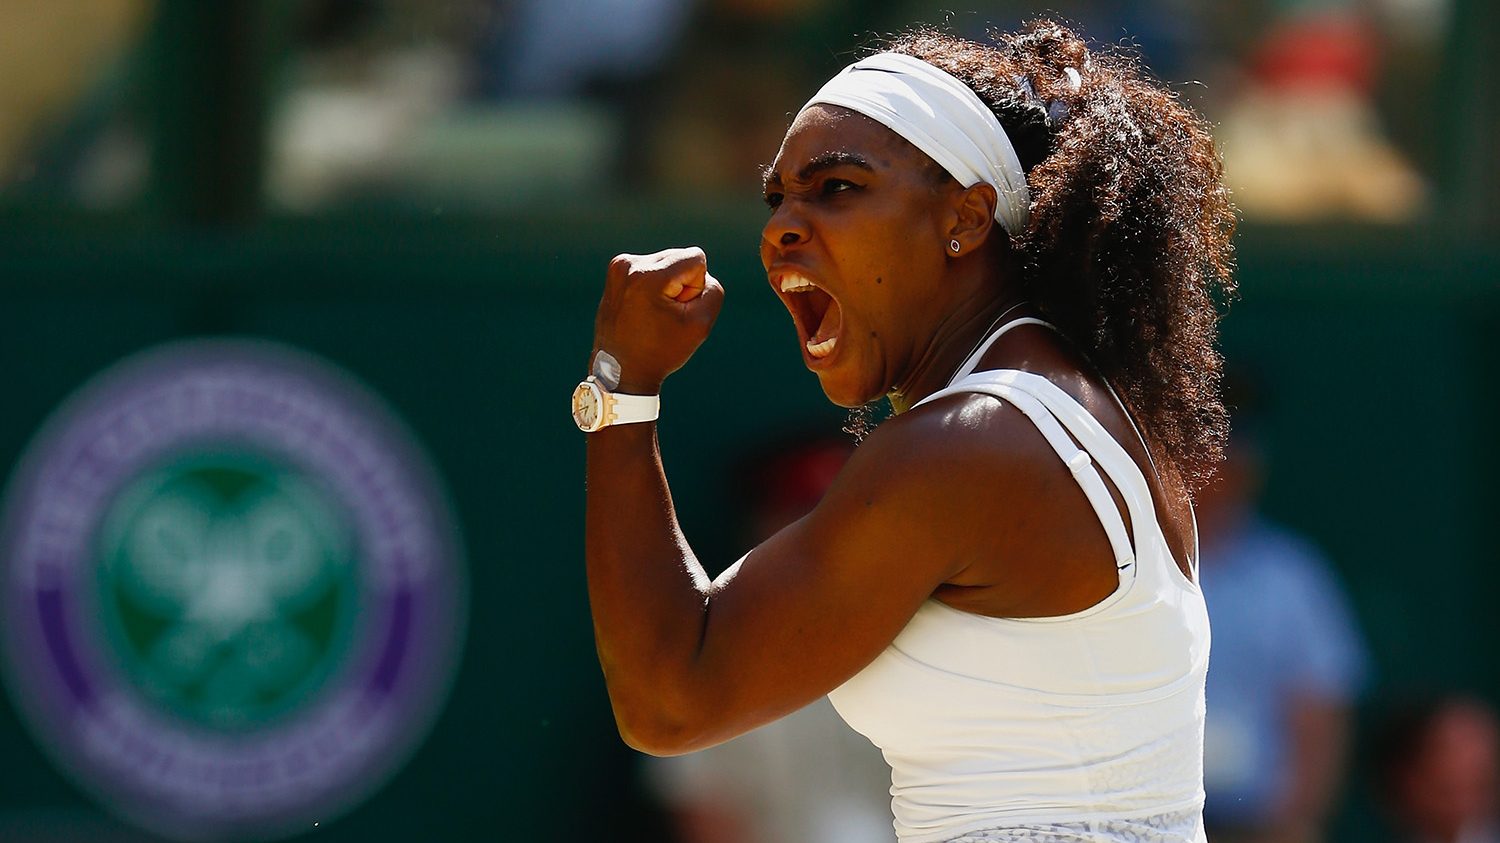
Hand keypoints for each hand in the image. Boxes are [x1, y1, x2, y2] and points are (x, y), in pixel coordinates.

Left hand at [593, 247, 724, 393]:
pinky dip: (653, 288)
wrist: (621, 371)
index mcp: (648, 275)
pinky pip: (650, 269)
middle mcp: (628, 264)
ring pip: (666, 263)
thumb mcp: (700, 324)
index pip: (695, 258)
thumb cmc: (661, 351)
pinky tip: (643, 311)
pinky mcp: (615, 273)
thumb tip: (700, 274)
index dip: (695, 287)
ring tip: (652, 315)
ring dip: (667, 287)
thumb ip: (713, 290)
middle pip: (679, 258)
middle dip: (680, 286)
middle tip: (663, 316)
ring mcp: (618, 267)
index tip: (676, 311)